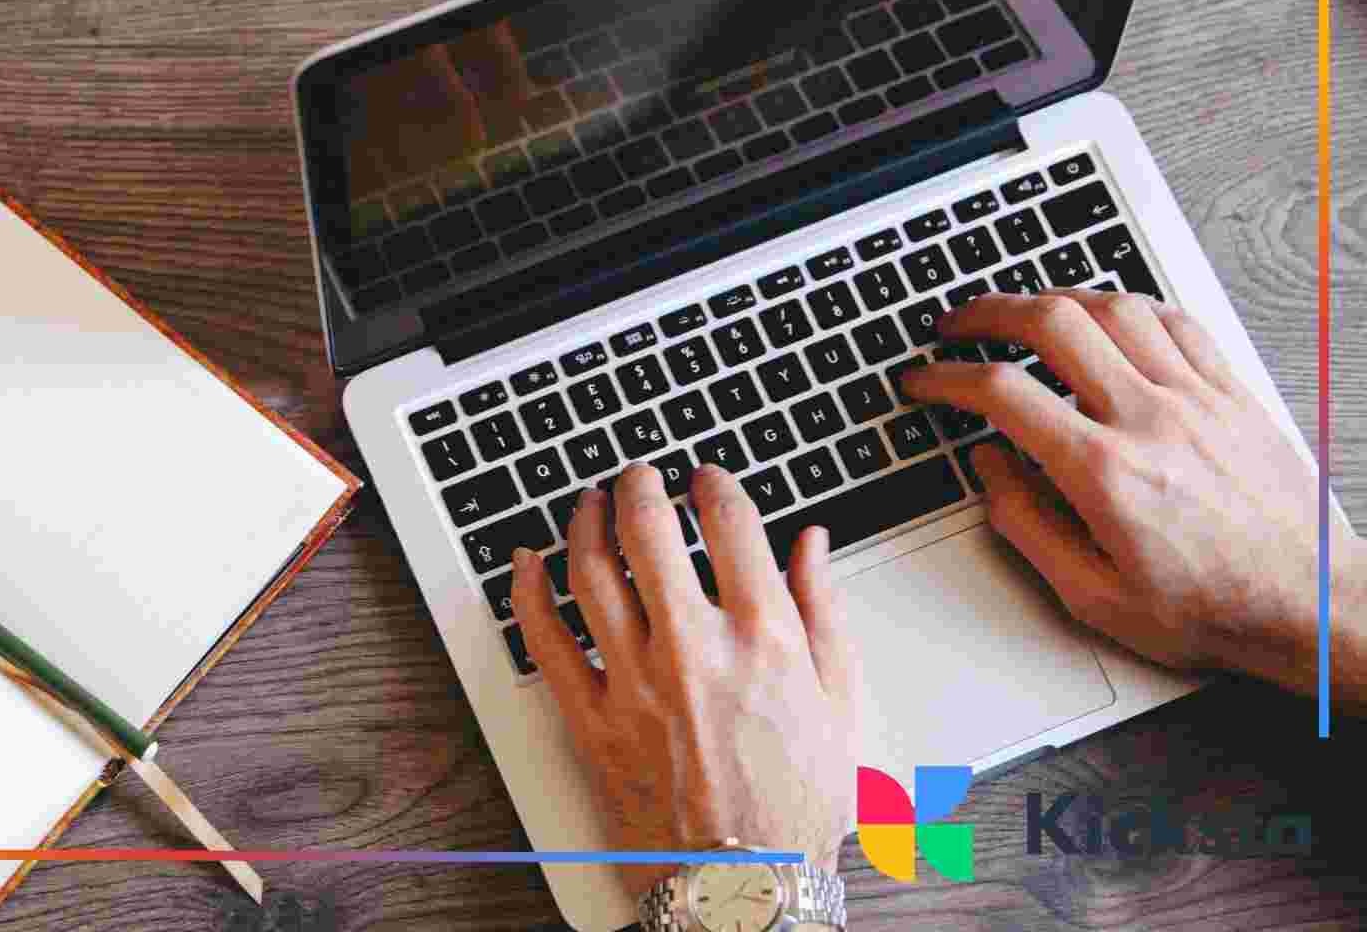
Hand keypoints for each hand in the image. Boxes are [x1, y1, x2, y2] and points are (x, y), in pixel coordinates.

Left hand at [508, 463, 857, 896]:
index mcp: (764, 639)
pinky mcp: (591, 720)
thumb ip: (825, 610)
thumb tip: (812, 543)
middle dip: (639, 486)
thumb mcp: (840, 702)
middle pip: (647, 530)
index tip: (705, 478)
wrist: (745, 889)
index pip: (729, 524)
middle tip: (638, 476)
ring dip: (584, 522)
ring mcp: (635, 684)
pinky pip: (542, 640)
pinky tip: (526, 562)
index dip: (712, 484)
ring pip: (590, 572)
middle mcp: (695, 651)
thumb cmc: (797, 807)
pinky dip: (526, 590)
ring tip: (589, 504)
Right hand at [902, 289, 1366, 708]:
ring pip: (1113, 307)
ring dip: (1054, 299)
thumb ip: (1026, 525)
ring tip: (1023, 311)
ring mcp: (1197, 399)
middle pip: (1052, 324)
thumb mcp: (1092, 597)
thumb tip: (989, 468)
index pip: (1003, 393)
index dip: (946, 378)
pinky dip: (1127, 306)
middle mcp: (1150, 421)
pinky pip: (1174, 321)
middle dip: (988, 313)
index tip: (925, 381)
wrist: (1310, 606)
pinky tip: (1107, 316)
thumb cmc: (1211, 609)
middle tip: (958, 325)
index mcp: (1105, 473)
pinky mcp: (1232, 394)